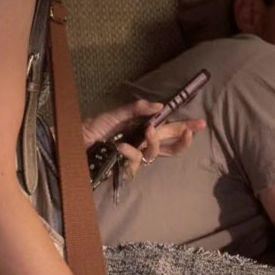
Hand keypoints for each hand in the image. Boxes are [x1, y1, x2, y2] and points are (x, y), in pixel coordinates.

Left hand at [81, 99, 205, 179]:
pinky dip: (129, 152)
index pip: (169, 130)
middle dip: (183, 139)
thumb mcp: (116, 114)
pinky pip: (134, 163)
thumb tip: (160, 106)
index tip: (200, 123)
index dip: (185, 128)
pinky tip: (121, 146)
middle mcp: (141, 145)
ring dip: (154, 141)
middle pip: (169, 146)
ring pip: (154, 154)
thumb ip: (136, 109)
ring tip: (148, 131)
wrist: (74, 142)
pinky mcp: (123, 169)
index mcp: (143, 131)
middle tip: (189, 131)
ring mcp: (133, 158)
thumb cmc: (94, 128)